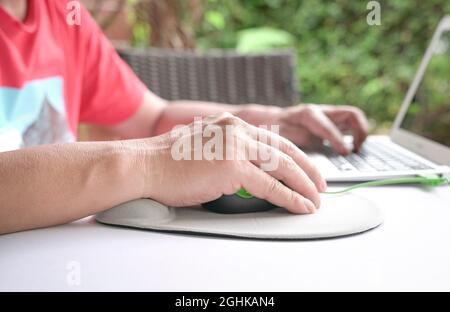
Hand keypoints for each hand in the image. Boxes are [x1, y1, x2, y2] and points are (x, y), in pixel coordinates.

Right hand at [141, 113, 326, 213]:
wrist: (144, 165)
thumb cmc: (167, 161)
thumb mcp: (203, 145)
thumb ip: (226, 150)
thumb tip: (242, 167)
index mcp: (231, 124)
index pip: (273, 138)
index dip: (295, 155)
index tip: (306, 169)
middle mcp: (236, 129)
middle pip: (285, 149)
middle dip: (308, 169)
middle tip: (320, 184)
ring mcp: (235, 146)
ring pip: (283, 166)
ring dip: (304, 185)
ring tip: (316, 199)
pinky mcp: (232, 166)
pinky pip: (270, 185)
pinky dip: (290, 198)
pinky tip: (301, 206)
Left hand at [277, 104, 369, 154]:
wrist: (271, 121)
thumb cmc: (273, 131)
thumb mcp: (278, 139)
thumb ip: (290, 148)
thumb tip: (303, 164)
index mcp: (306, 114)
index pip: (327, 125)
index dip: (337, 139)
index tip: (345, 153)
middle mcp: (321, 112)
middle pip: (351, 115)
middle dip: (359, 132)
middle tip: (356, 151)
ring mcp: (328, 116)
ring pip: (354, 119)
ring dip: (361, 134)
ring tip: (358, 152)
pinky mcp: (331, 124)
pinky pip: (350, 127)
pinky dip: (356, 138)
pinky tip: (352, 152)